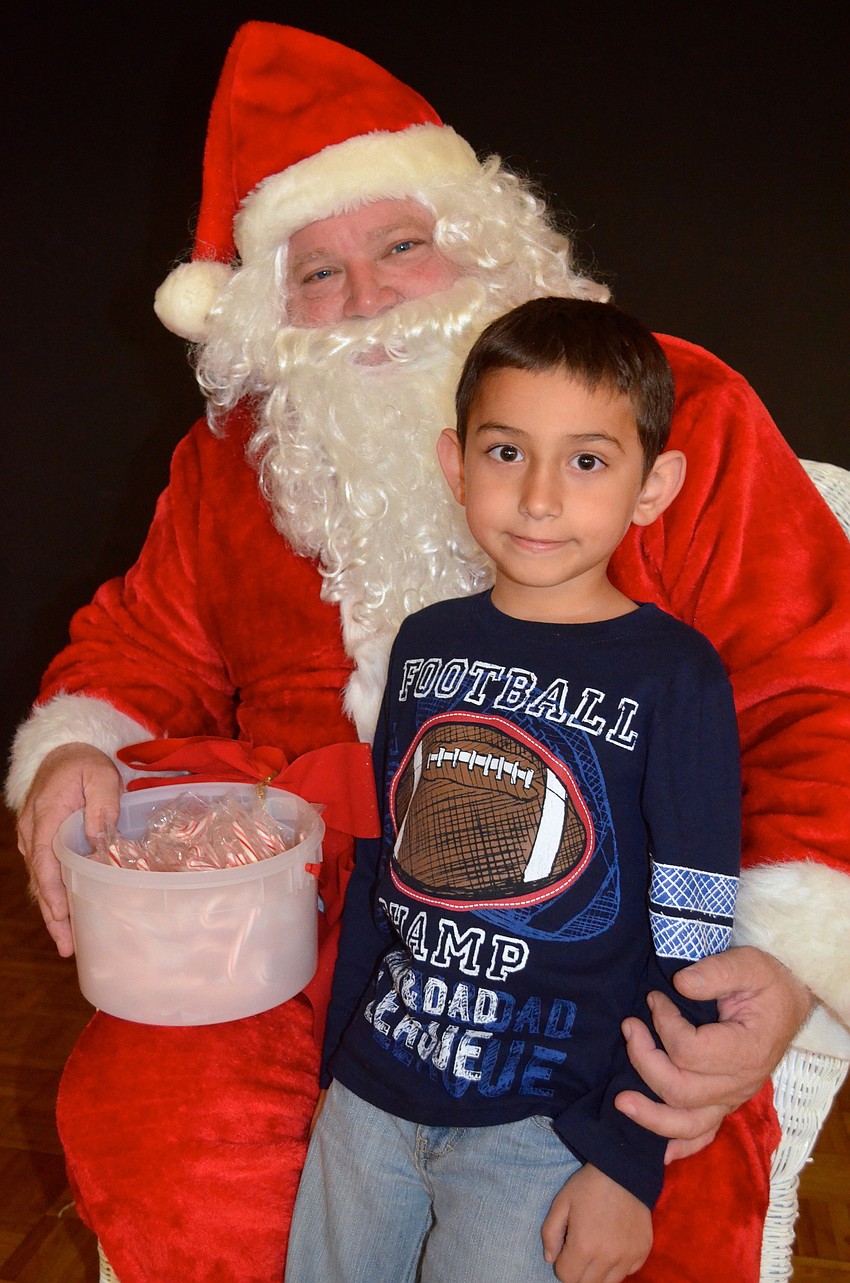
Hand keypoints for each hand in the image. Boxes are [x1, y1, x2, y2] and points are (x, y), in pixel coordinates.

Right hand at [17, 743, 121, 955]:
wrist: (63, 752)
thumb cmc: (84, 764)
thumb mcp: (100, 777)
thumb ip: (101, 806)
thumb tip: (98, 840)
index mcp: (45, 816)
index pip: (45, 860)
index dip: (53, 890)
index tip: (63, 915)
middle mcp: (33, 832)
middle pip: (40, 880)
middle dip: (53, 914)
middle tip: (67, 946)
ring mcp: (34, 839)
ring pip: (41, 882)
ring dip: (53, 912)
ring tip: (67, 944)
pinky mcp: (42, 843)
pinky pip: (45, 874)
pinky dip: (54, 897)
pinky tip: (66, 919)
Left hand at [542, 1163, 651, 1282]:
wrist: (624, 1170)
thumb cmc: (588, 1185)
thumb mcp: (561, 1203)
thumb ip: (550, 1233)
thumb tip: (550, 1259)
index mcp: (583, 1246)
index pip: (567, 1277)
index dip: (562, 1265)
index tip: (566, 1250)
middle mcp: (607, 1258)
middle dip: (578, 1272)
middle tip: (580, 1250)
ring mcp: (628, 1258)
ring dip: (598, 1273)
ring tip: (597, 1249)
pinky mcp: (642, 1252)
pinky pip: (627, 1272)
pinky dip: (618, 1266)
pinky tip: (614, 1245)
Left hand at [615, 946, 813, 1159]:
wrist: (787, 1000)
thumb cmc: (766, 982)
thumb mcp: (747, 964)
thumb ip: (715, 972)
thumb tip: (681, 984)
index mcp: (746, 1050)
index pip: (690, 1052)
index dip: (663, 1024)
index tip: (654, 998)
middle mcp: (739, 1084)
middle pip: (680, 1090)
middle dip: (644, 1060)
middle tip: (629, 1027)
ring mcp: (731, 1099)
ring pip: (687, 1124)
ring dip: (650, 1115)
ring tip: (620, 1100)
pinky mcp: (724, 1103)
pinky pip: (701, 1136)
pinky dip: (677, 1144)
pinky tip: (655, 1150)